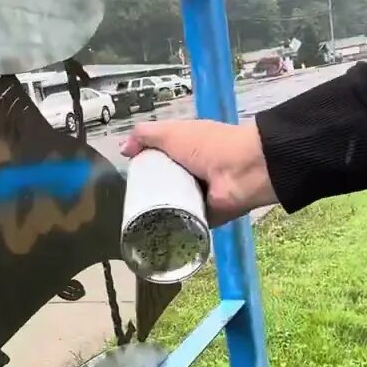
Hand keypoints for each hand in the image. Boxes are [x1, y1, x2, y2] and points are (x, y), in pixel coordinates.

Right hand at [119, 119, 276, 226]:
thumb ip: (145, 135)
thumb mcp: (171, 132)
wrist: (242, 172)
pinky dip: (172, 229)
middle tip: (129, 203)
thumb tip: (123, 150)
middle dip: (147, 193)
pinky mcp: (204, 218)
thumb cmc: (207, 146)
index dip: (145, 166)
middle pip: (163, 184)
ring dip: (157, 213)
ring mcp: (200, 196)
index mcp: (187, 149)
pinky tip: (152, 234)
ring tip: (136, 221)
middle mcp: (193, 172)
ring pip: (171, 206)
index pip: (160, 159)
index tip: (129, 178)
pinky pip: (184, 225)